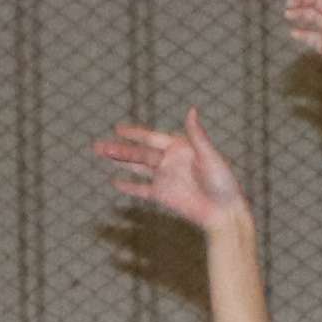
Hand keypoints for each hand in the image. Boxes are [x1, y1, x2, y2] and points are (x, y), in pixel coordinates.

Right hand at [89, 111, 250, 229]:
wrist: (223, 211)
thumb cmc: (222, 182)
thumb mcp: (209, 156)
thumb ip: (197, 135)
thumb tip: (191, 110)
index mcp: (180, 148)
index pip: (152, 138)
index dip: (135, 133)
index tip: (118, 129)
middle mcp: (169, 161)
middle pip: (139, 153)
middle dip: (119, 149)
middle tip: (98, 146)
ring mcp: (164, 178)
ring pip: (137, 168)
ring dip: (119, 162)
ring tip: (101, 155)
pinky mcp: (162, 196)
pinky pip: (141, 189)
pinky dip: (129, 186)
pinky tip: (115, 182)